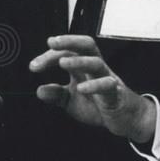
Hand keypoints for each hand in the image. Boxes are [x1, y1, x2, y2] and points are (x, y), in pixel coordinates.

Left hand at [30, 35, 155, 142]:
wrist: (125, 119)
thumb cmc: (99, 104)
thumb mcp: (71, 101)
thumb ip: (56, 94)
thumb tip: (40, 90)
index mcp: (83, 68)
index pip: (66, 53)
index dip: (49, 57)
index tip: (33, 66)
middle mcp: (95, 69)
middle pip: (86, 46)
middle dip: (69, 41)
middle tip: (52, 42)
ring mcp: (107, 79)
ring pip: (96, 62)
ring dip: (79, 61)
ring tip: (63, 63)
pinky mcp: (116, 93)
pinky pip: (107, 85)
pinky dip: (94, 86)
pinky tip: (81, 89)